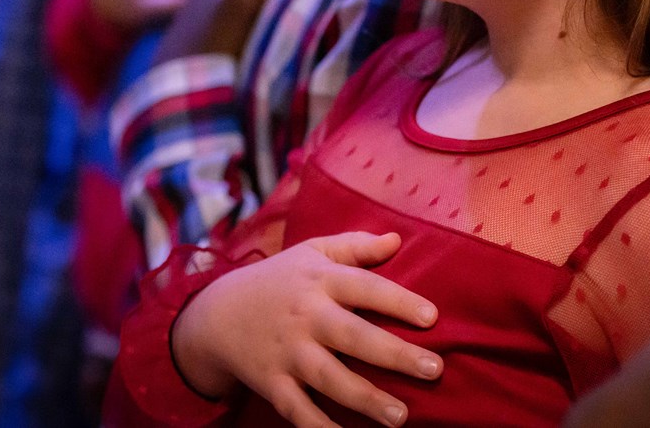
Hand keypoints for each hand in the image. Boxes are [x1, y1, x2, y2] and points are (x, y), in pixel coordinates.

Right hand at [172, 232, 442, 427]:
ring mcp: (288, 352)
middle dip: (394, 354)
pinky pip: (297, 410)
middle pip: (354, 336)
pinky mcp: (271, 383)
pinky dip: (319, 427)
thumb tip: (397, 239)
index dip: (398, 302)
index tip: (432, 318)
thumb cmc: (278, 281)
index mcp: (320, 280)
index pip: (365, 288)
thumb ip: (355, 246)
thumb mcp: (311, 252)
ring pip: (330, 378)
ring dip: (365, 399)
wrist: (215, 315)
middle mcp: (306, 316)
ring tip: (400, 416)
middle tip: (434, 369)